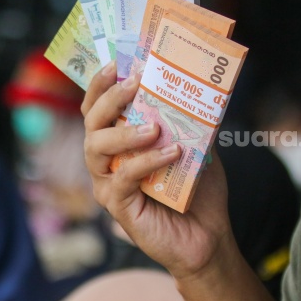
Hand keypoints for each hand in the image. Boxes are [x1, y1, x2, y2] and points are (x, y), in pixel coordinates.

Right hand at [82, 61, 230, 279]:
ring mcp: (108, 184)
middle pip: (92, 124)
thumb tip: (197, 83)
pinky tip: (171, 154)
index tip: (117, 63)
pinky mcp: (117, 206)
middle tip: (134, 84)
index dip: (100, 86)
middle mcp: (106, 161)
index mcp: (118, 143)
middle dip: (109, 100)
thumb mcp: (196, 145)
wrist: (208, 237)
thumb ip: (189, 119)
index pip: (97, 109)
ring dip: (124, 133)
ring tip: (154, 126)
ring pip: (96, 149)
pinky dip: (146, 162)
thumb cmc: (197, 192)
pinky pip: (123, 178)